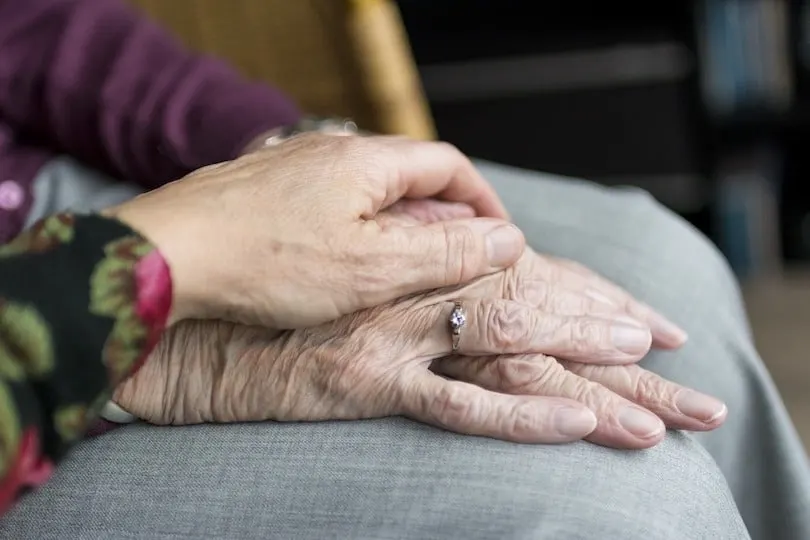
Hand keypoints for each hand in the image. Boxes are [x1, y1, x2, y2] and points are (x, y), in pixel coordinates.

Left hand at [105, 133, 517, 327]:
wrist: (163, 258)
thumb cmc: (265, 261)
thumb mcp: (372, 266)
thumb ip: (444, 251)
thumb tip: (506, 239)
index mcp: (366, 161)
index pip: (449, 165)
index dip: (482, 202)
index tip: (498, 239)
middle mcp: (331, 151)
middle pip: (410, 175)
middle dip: (443, 217)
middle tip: (455, 262)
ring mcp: (293, 167)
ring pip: (367, 192)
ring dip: (399, 226)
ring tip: (404, 270)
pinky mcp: (264, 191)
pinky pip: (328, 204)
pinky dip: (354, 230)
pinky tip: (342, 265)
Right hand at [114, 291, 720, 449]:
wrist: (198, 327)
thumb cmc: (277, 302)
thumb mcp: (351, 280)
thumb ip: (409, 275)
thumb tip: (466, 279)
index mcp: (418, 261)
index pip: (524, 272)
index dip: (588, 292)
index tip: (642, 316)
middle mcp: (415, 288)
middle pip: (533, 307)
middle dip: (607, 330)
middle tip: (669, 349)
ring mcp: (395, 334)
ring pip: (512, 349)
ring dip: (587, 370)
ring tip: (656, 403)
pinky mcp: (368, 381)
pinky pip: (458, 402)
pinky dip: (523, 415)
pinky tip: (578, 424)